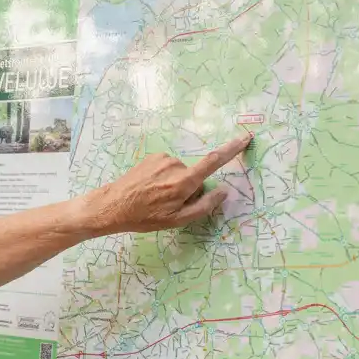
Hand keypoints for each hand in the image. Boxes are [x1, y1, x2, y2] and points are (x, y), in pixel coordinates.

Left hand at [82, 132, 252, 235]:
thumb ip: (204, 205)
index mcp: (183, 182)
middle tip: (170, 204)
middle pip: (195, 175)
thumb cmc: (145, 217)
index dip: (232, 149)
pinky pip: (169, 168)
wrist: (112, 205)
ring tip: (156, 198)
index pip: (214, 161)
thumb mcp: (177, 220)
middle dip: (190, 188)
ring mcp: (163, 158)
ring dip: (176, 183)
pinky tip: (150, 189)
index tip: (245, 138)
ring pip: (182, 172)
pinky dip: (165, 178)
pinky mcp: (153, 157)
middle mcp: (175, 164)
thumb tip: (224, 190)